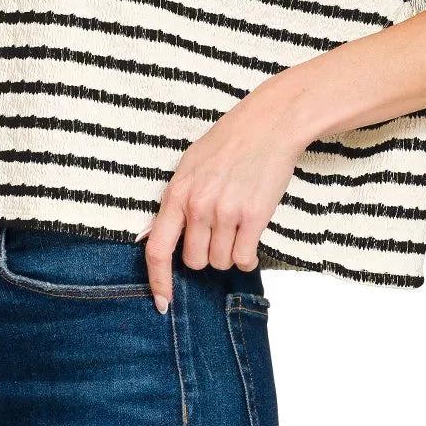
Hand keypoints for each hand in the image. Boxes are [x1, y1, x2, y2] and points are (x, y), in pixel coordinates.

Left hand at [136, 76, 306, 313]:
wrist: (269, 123)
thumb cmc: (229, 141)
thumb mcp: (190, 165)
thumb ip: (176, 200)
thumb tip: (157, 234)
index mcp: (177, 192)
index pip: (157, 249)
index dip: (158, 282)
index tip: (162, 303)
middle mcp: (198, 205)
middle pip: (194, 262)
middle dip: (206, 254)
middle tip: (218, 231)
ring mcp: (226, 212)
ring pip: (221, 263)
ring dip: (229, 254)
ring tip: (236, 225)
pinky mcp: (254, 216)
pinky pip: (244, 259)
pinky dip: (248, 256)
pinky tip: (250, 237)